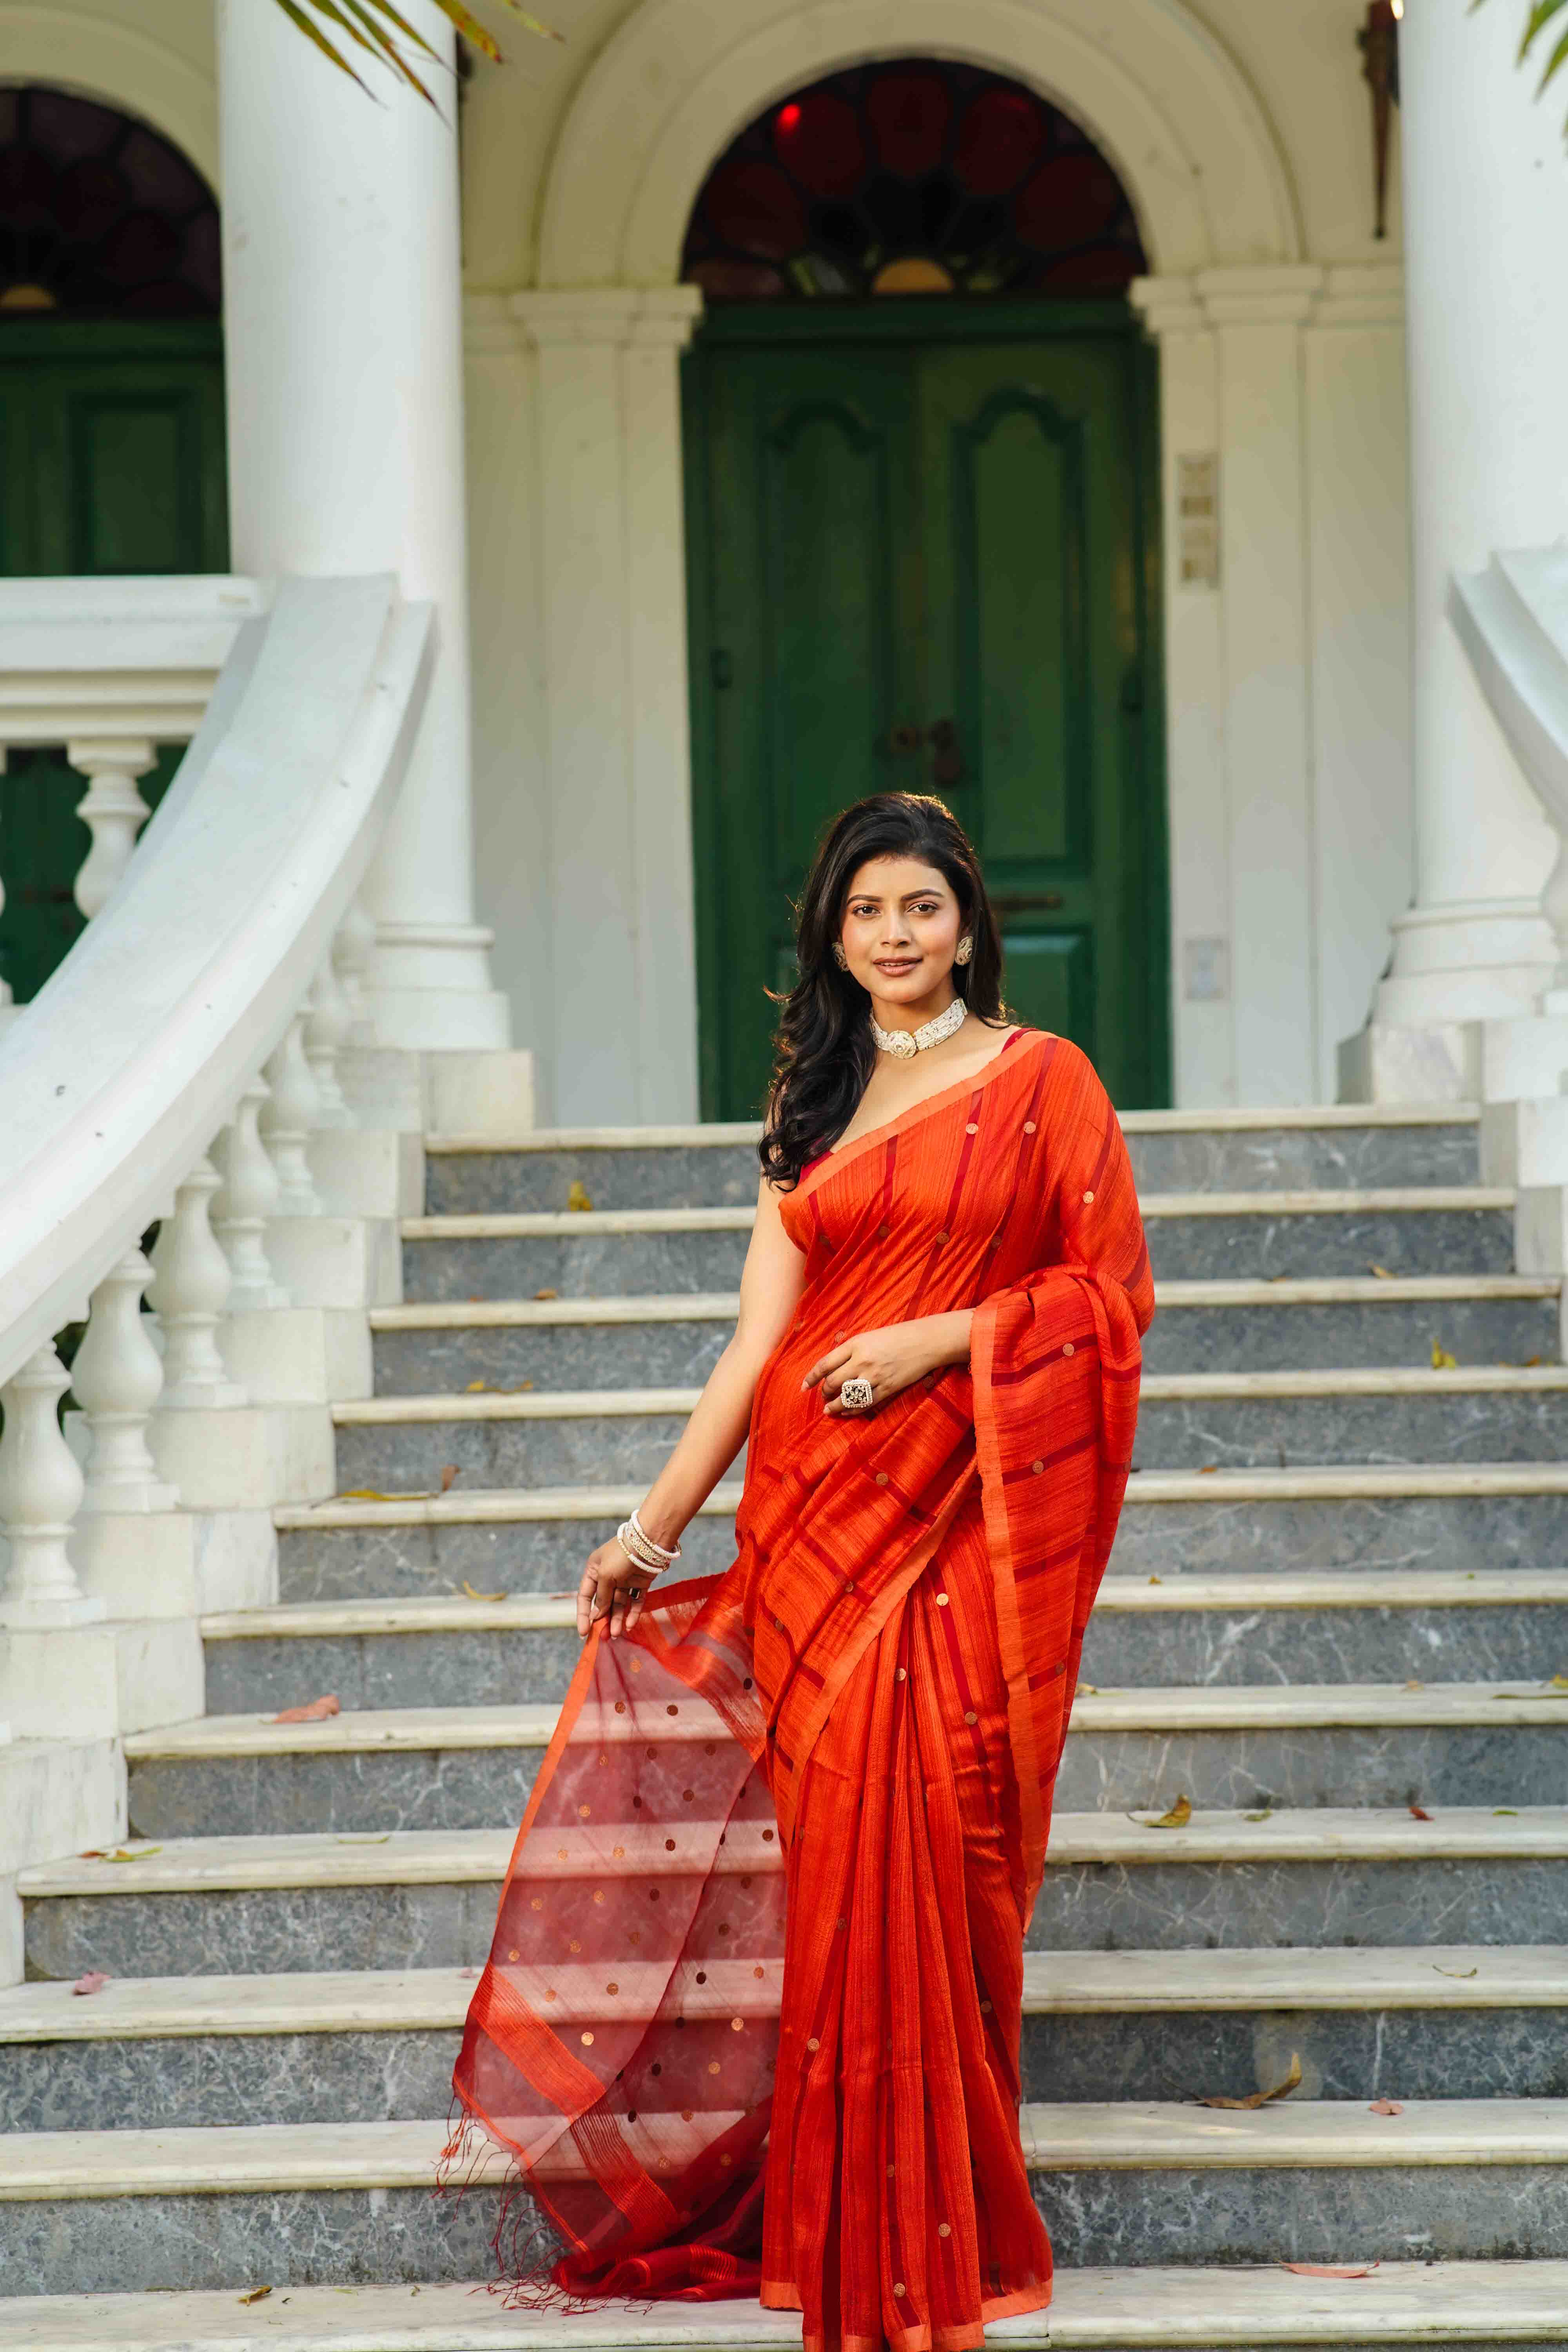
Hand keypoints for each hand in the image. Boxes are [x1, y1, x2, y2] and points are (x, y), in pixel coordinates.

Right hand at [577, 1537, 654, 1639]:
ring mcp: (625, 1580)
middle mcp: (608, 1576)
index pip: (585, 1596)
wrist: (649, 1542)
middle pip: (603, 1603)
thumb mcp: (605, 1575)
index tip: (584, 1632)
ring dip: (617, 1619)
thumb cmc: (621, 1555)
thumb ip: (601, 1597)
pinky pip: (635, 1601)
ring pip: (619, 1604)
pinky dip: (633, 1613)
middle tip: (604, 1637)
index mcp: (594, 1570)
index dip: (583, 1614)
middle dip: (603, 1620)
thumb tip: (596, 1615)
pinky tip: (630, 1625)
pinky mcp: (641, 1583)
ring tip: (616, 1634)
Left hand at [803, 1318, 956, 1416]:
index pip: (825, 1364)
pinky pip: (864, 1404)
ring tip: (828, 1409)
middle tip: (823, 1395)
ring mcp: (875, 1377)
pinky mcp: (887, 1388)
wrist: (925, 1341)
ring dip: (834, 1406)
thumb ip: (849, 1350)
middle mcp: (862, 1361)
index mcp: (855, 1345)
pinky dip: (852, 1410)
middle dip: (824, 1392)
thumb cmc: (896, 1336)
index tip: (805, 1387)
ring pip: (847, 1397)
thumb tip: (831, 1367)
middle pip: (833, 1383)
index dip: (811, 1378)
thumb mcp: (869, 1336)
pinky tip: (846, 1412)